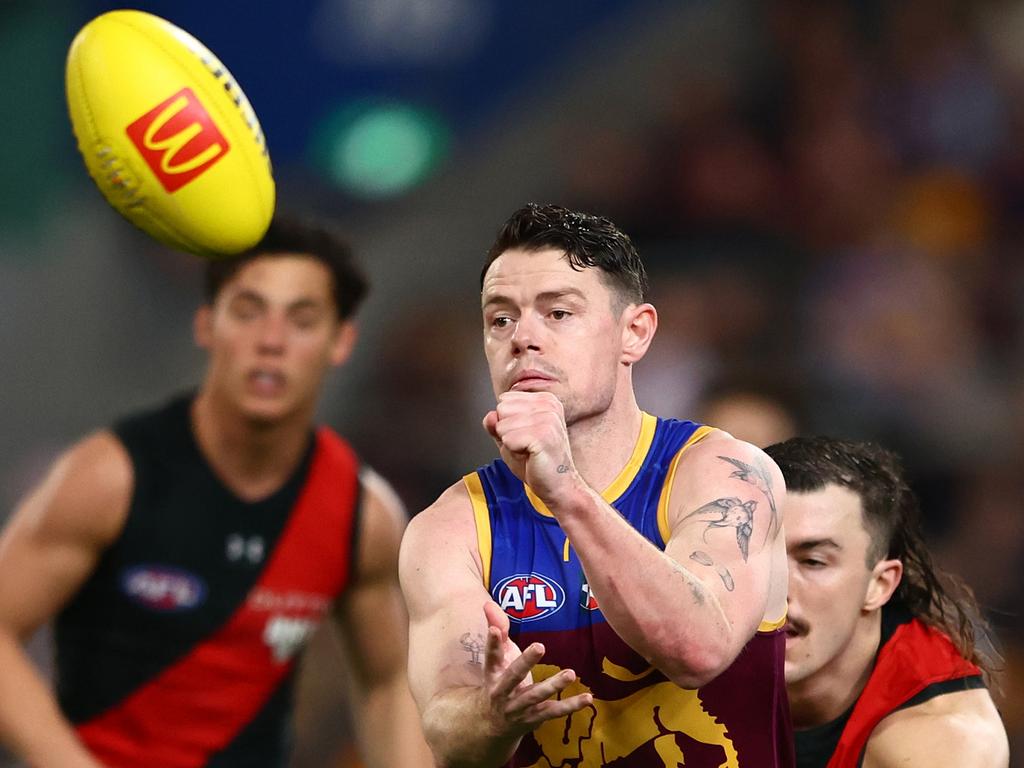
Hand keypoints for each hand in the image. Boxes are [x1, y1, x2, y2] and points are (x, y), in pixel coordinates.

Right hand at [479, 601, 591, 738]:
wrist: (492, 724)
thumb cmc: (499, 680)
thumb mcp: (497, 657)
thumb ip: (497, 630)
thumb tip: (489, 602)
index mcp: (493, 673)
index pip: (491, 656)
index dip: (492, 643)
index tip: (495, 630)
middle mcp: (502, 691)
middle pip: (514, 676)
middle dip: (525, 662)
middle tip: (540, 646)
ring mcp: (518, 707)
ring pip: (535, 696)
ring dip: (553, 685)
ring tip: (570, 673)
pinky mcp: (534, 718)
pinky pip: (553, 712)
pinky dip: (570, 706)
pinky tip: (587, 698)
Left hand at [482, 392, 578, 503]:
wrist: (558, 485)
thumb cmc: (537, 462)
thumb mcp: (510, 438)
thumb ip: (496, 424)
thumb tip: (489, 415)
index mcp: (545, 400)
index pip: (504, 400)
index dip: (507, 422)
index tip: (525, 436)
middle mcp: (549, 405)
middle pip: (501, 409)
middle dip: (507, 431)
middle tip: (526, 445)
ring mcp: (548, 419)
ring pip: (502, 425)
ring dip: (510, 444)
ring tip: (529, 451)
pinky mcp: (543, 435)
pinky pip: (507, 439)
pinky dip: (513, 452)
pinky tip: (530, 456)